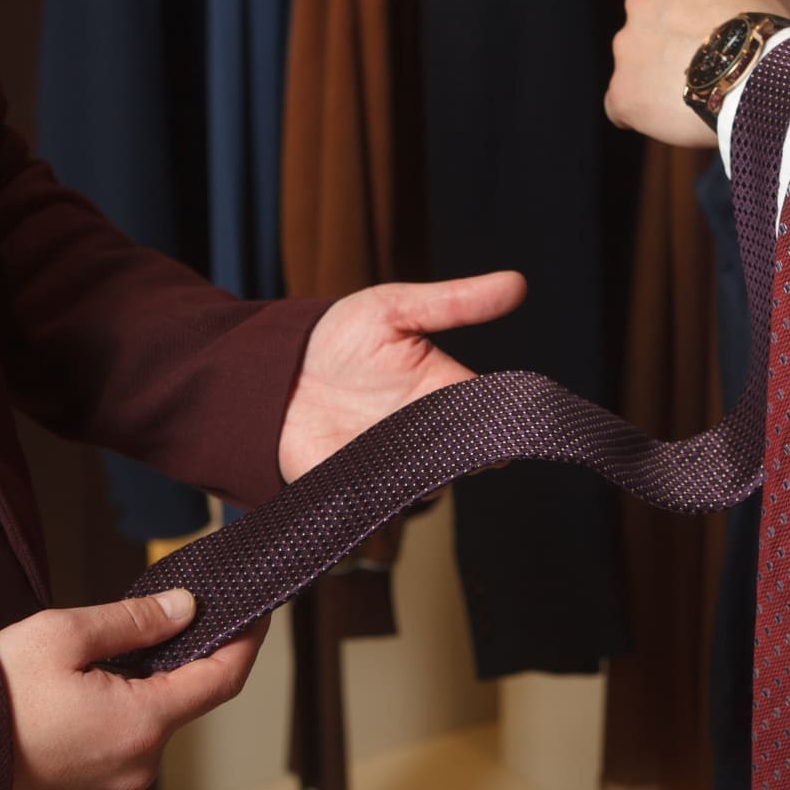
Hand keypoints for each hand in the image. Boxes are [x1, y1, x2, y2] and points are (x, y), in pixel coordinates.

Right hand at [0, 590, 268, 789]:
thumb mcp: (65, 635)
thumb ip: (135, 621)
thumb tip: (186, 609)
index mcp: (142, 724)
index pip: (222, 680)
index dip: (245, 642)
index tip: (257, 614)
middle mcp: (137, 765)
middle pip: (181, 702)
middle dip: (176, 661)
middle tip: (155, 620)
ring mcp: (112, 788)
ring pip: (148, 725)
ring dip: (139, 691)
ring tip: (95, 661)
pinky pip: (118, 749)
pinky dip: (114, 718)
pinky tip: (77, 697)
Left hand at [278, 272, 527, 481]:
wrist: (271, 373)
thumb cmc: (336, 336)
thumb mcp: (395, 307)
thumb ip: (454, 302)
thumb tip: (518, 282)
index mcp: (443, 390)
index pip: (491, 412)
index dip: (504, 421)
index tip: (505, 423)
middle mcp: (426, 433)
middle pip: (468, 457)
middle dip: (469, 455)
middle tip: (458, 441)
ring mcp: (395, 464)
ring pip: (431, 486)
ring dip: (426, 475)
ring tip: (405, 451)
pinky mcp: (360, 490)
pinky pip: (384, 507)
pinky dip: (385, 500)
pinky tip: (376, 477)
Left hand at [605, 0, 789, 148]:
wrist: (759, 77)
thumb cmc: (775, 37)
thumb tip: (747, 8)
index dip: (693, 22)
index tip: (713, 44)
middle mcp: (643, 0)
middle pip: (648, 27)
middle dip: (667, 48)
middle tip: (700, 74)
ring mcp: (627, 46)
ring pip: (633, 66)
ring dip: (654, 81)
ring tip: (692, 102)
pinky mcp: (622, 91)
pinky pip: (621, 106)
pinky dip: (640, 114)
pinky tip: (667, 122)